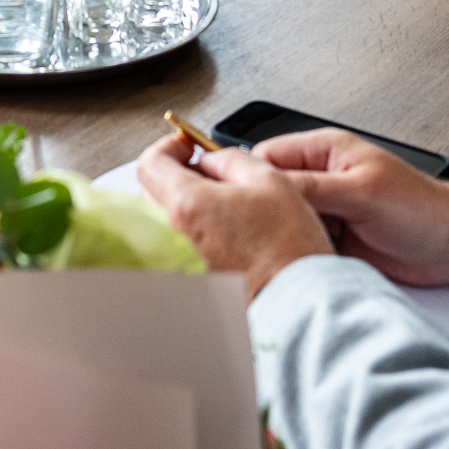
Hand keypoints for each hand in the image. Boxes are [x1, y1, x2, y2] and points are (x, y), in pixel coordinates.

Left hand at [137, 136, 332, 298]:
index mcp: (186, 205)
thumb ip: (230, 159)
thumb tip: (211, 159)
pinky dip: (188, 232)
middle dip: (173, 173)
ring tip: (217, 204)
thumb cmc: (289, 248)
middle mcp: (172, 236)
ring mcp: (177, 262)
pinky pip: (174, 246)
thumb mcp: (269, 181)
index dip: (167, 147)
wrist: (298, 302)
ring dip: (180, 204)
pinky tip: (219, 232)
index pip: (150, 163)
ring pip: (161, 220)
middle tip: (204, 171)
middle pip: (150, 190)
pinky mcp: (188, 281)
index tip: (185, 146)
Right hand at [255, 128, 448, 286]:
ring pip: (280, 219)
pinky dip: (295, 251)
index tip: (235, 198)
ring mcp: (324, 209)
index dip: (248, 176)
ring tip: (276, 247)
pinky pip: (298, 241)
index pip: (266, 156)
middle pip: (269, 190)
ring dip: (279, 233)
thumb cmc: (422, 208)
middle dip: (262, 209)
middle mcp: (319, 178)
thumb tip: (267, 186)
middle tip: (253, 230)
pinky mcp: (330, 237)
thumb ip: (313, 186)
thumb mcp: (362, 192)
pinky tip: (294, 258)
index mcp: (324, 151)